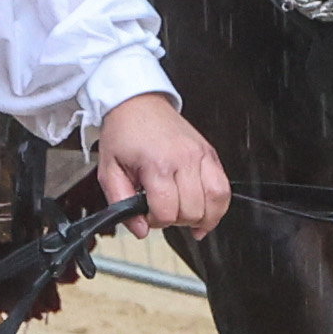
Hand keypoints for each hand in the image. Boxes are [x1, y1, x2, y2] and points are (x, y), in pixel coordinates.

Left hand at [92, 88, 230, 234]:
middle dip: (175, 220)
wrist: (137, 103)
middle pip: (191, 210)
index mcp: (157, 164)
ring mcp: (200, 155)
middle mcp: (183, 159)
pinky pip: (224, 188)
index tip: (146, 215)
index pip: (166, 211)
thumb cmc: (124, 133)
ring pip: (215, 201)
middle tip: (162, 211)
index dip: (155, 222)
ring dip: (202, 218)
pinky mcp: (209, 153)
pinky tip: (206, 214)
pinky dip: (219, 206)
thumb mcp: (109, 170)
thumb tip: (140, 230)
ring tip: (188, 220)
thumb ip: (120, 203)